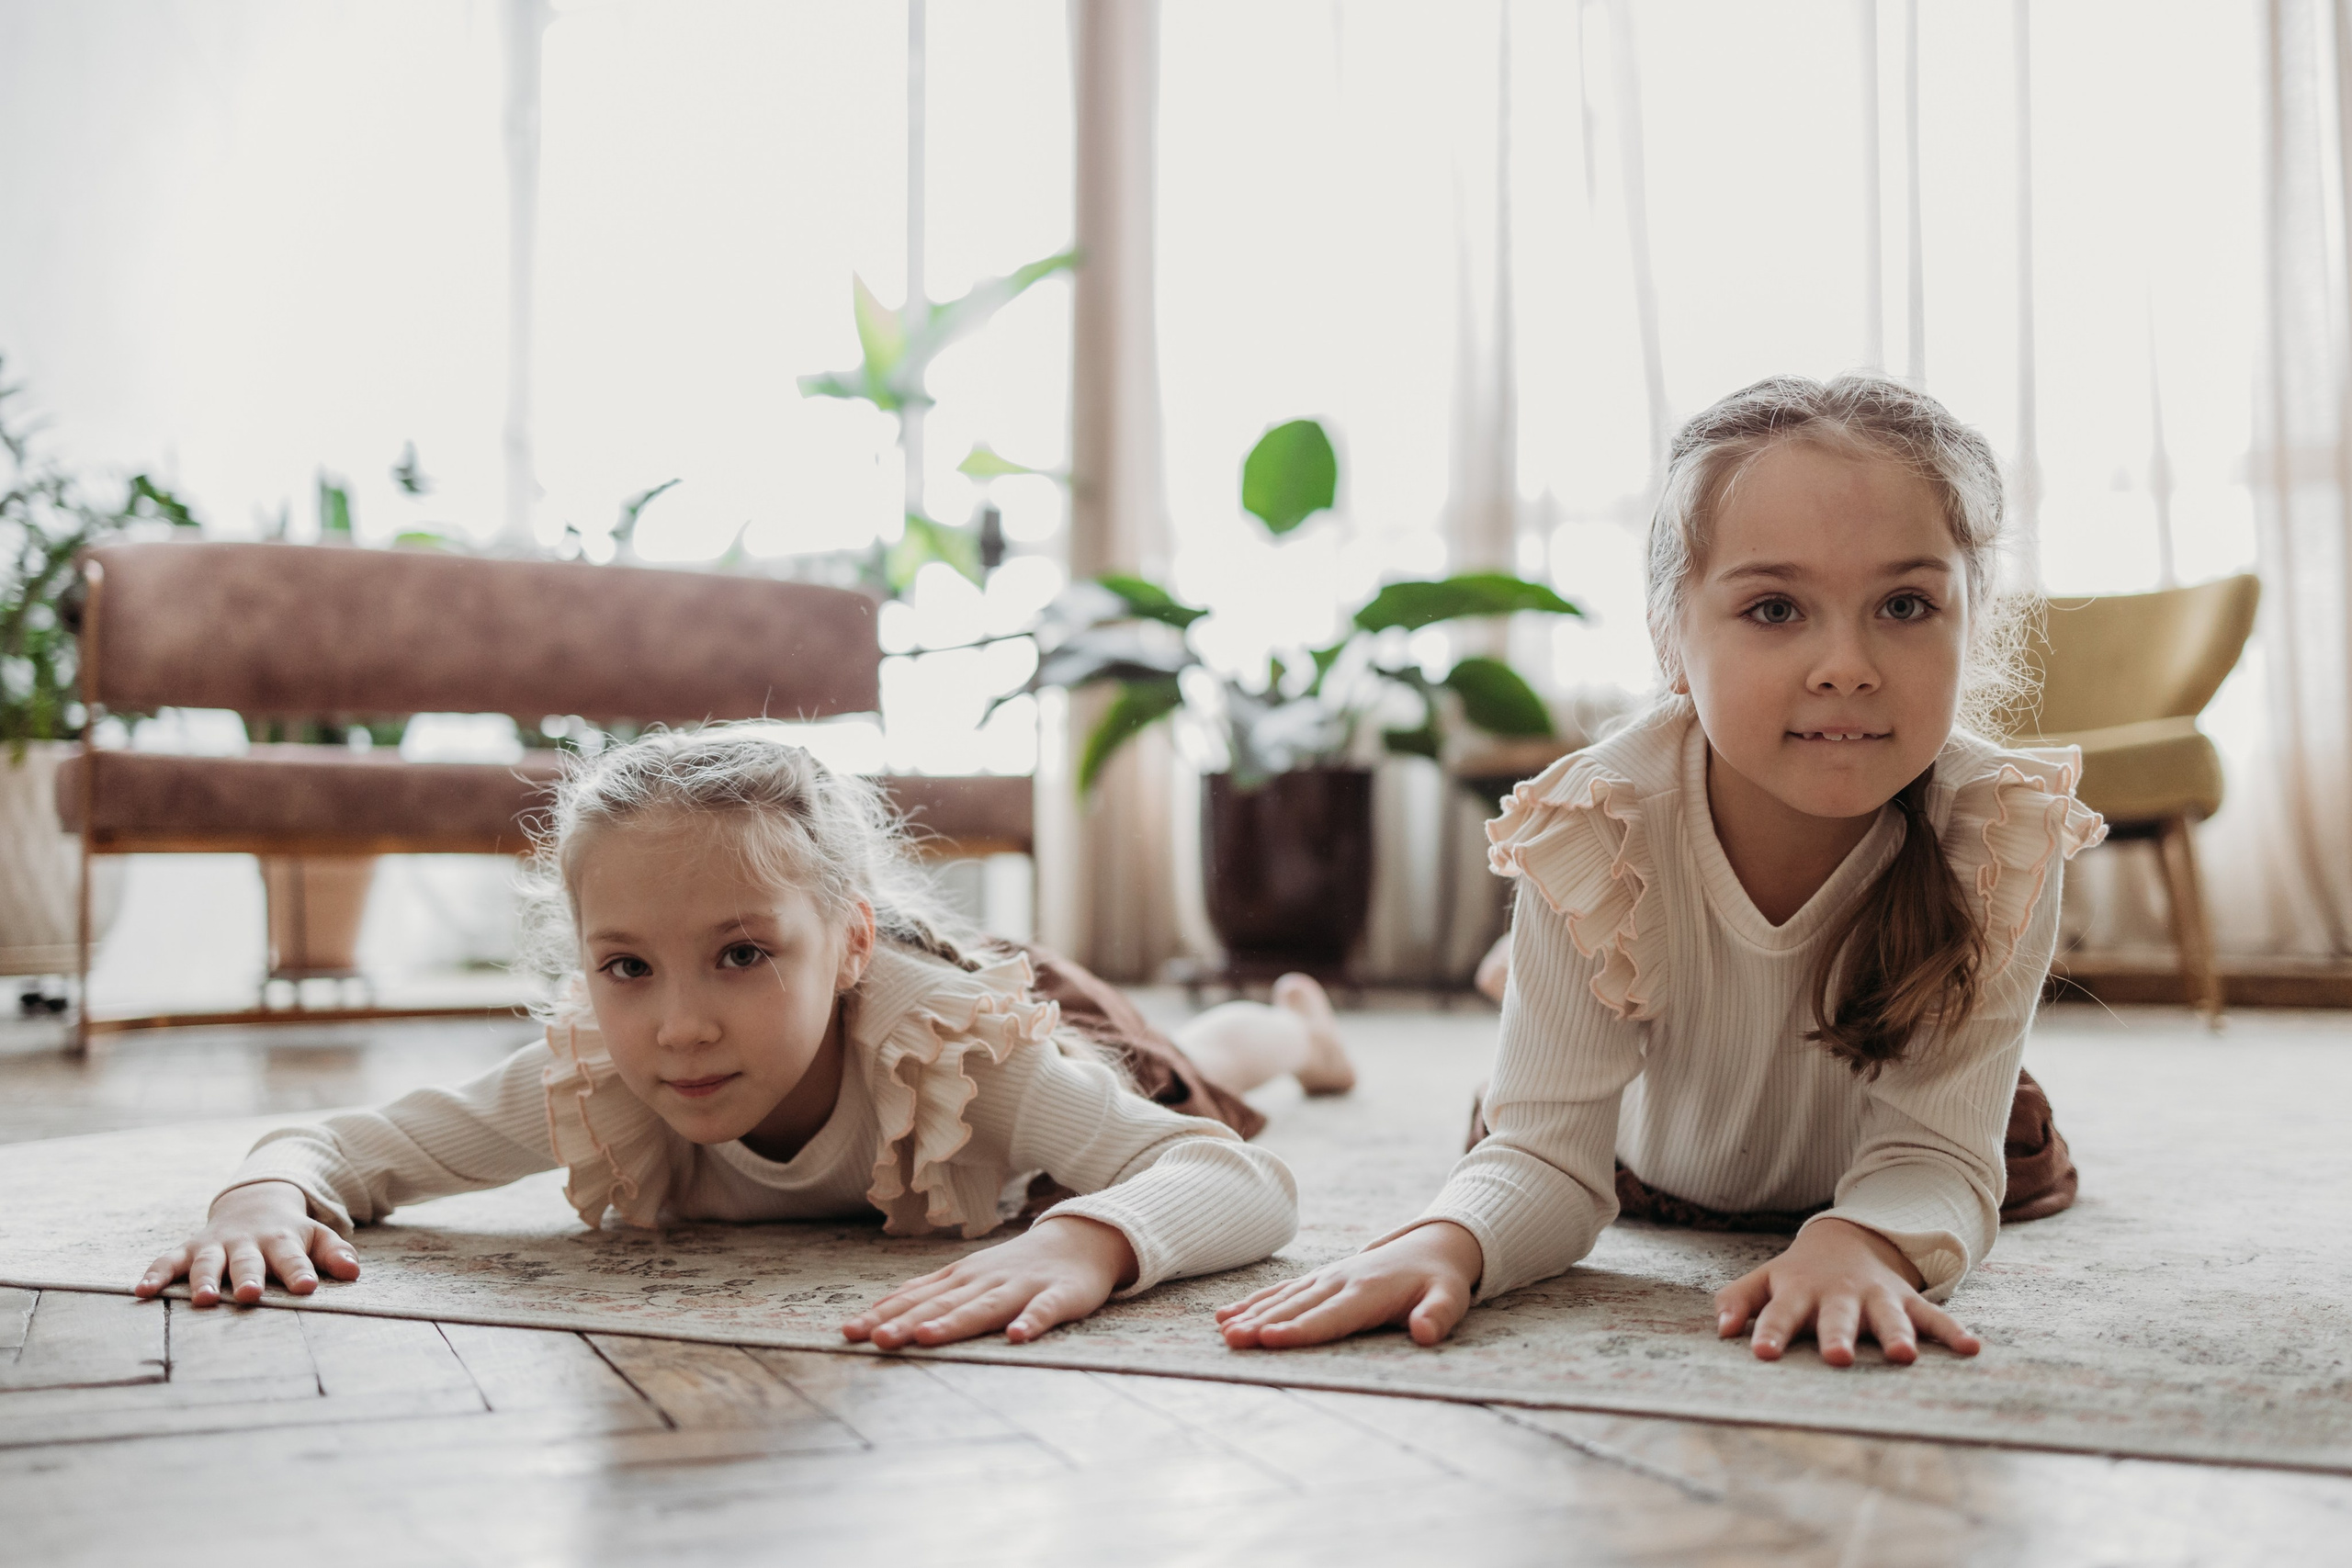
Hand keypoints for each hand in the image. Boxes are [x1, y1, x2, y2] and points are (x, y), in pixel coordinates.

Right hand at [133, 1181, 359, 1306]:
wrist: (255, 1200)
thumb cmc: (290, 1231)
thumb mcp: (315, 1236)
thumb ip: (334, 1253)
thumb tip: (353, 1272)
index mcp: (281, 1240)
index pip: (293, 1258)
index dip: (299, 1271)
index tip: (307, 1287)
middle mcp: (246, 1242)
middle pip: (247, 1261)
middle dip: (247, 1277)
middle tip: (249, 1295)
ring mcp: (215, 1245)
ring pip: (207, 1262)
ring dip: (203, 1280)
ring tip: (201, 1300)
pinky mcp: (189, 1249)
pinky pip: (168, 1261)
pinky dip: (155, 1274)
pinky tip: (142, 1292)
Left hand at [841, 1215, 1136, 1349]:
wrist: (1080, 1241)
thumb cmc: (1015, 1268)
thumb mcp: (969, 1276)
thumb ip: (930, 1295)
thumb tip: (878, 1315)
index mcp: (962, 1278)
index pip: (916, 1297)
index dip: (883, 1314)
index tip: (848, 1332)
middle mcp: (985, 1281)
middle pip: (942, 1304)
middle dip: (908, 1322)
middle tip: (876, 1340)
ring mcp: (1022, 1287)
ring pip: (985, 1307)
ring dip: (955, 1322)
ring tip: (928, 1338)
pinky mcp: (1060, 1296)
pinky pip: (1045, 1311)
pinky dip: (1031, 1322)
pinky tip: (1016, 1337)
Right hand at [1215, 1220, 1483, 1349]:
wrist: (1430, 1245)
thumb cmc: (1439, 1282)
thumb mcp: (1451, 1298)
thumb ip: (1439, 1315)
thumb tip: (1426, 1333)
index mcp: (1369, 1291)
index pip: (1331, 1316)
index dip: (1301, 1329)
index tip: (1270, 1339)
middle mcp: (1341, 1281)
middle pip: (1298, 1307)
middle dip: (1263, 1323)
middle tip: (1234, 1340)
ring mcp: (1326, 1277)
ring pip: (1283, 1298)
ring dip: (1252, 1313)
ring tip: (1224, 1331)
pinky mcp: (1318, 1279)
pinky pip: (1282, 1291)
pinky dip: (1254, 1301)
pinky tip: (1226, 1315)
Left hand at [1714, 1217, 1980, 1365]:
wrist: (1849, 1239)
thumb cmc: (1799, 1275)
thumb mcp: (1764, 1280)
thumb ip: (1737, 1300)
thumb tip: (1720, 1330)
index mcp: (1799, 1291)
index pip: (1779, 1314)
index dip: (1768, 1331)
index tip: (1760, 1352)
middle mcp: (1839, 1295)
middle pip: (1837, 1318)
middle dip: (1838, 1336)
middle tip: (1837, 1357)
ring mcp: (1876, 1297)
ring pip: (1888, 1317)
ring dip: (1896, 1334)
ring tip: (1903, 1355)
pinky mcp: (1908, 1301)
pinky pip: (1934, 1317)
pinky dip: (1954, 1333)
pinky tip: (1973, 1349)